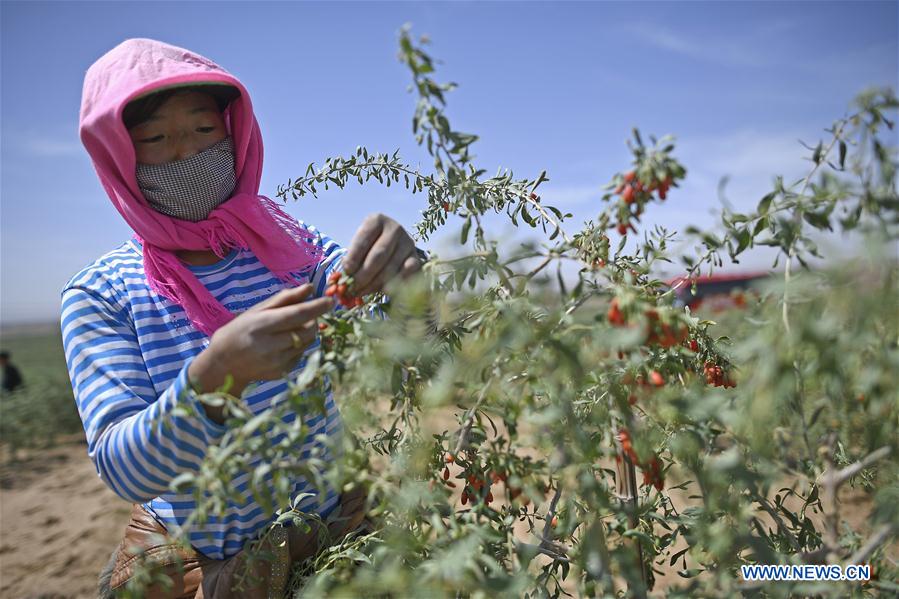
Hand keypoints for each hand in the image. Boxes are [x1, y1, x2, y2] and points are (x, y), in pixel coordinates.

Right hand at [188, 284, 334, 420]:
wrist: (223, 364)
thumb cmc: (240, 330)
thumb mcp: (257, 310)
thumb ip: (285, 298)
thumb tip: (310, 287)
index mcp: (262, 325)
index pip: (297, 314)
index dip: (317, 307)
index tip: (331, 300)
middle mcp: (270, 346)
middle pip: (308, 330)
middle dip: (313, 320)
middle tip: (306, 314)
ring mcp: (277, 362)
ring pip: (307, 343)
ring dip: (306, 332)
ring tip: (288, 330)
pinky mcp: (281, 373)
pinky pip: (301, 355)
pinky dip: (298, 346)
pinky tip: (282, 345)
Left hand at [342, 213, 420, 295]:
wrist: (391, 248)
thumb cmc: (369, 247)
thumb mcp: (358, 248)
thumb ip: (351, 261)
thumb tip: (343, 280)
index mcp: (376, 220)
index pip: (363, 240)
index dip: (353, 258)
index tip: (346, 272)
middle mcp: (395, 229)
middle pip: (378, 255)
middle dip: (364, 274)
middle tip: (353, 287)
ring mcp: (408, 243)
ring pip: (391, 267)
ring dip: (375, 283)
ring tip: (362, 292)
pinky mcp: (416, 258)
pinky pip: (405, 274)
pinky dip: (393, 285)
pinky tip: (382, 291)